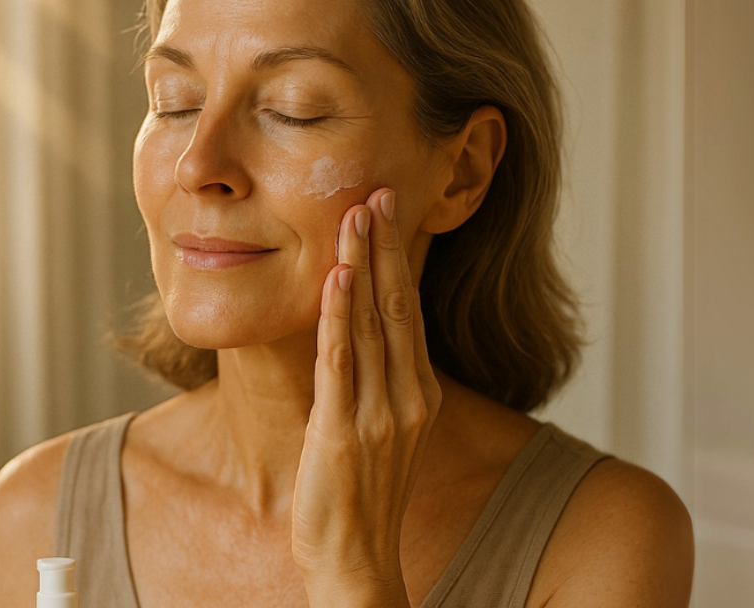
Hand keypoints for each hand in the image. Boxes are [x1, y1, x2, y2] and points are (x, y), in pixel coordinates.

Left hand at [291, 188, 443, 605]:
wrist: (356, 559)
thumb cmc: (362, 496)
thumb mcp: (384, 432)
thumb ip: (380, 383)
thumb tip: (362, 335)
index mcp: (419, 396)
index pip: (409, 313)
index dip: (398, 261)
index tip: (388, 214)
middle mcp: (407, 399)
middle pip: (398, 308)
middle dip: (385, 248)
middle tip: (376, 194)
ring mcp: (378, 415)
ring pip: (371, 325)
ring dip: (361, 266)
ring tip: (354, 218)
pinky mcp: (342, 431)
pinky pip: (340, 363)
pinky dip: (338, 318)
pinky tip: (335, 279)